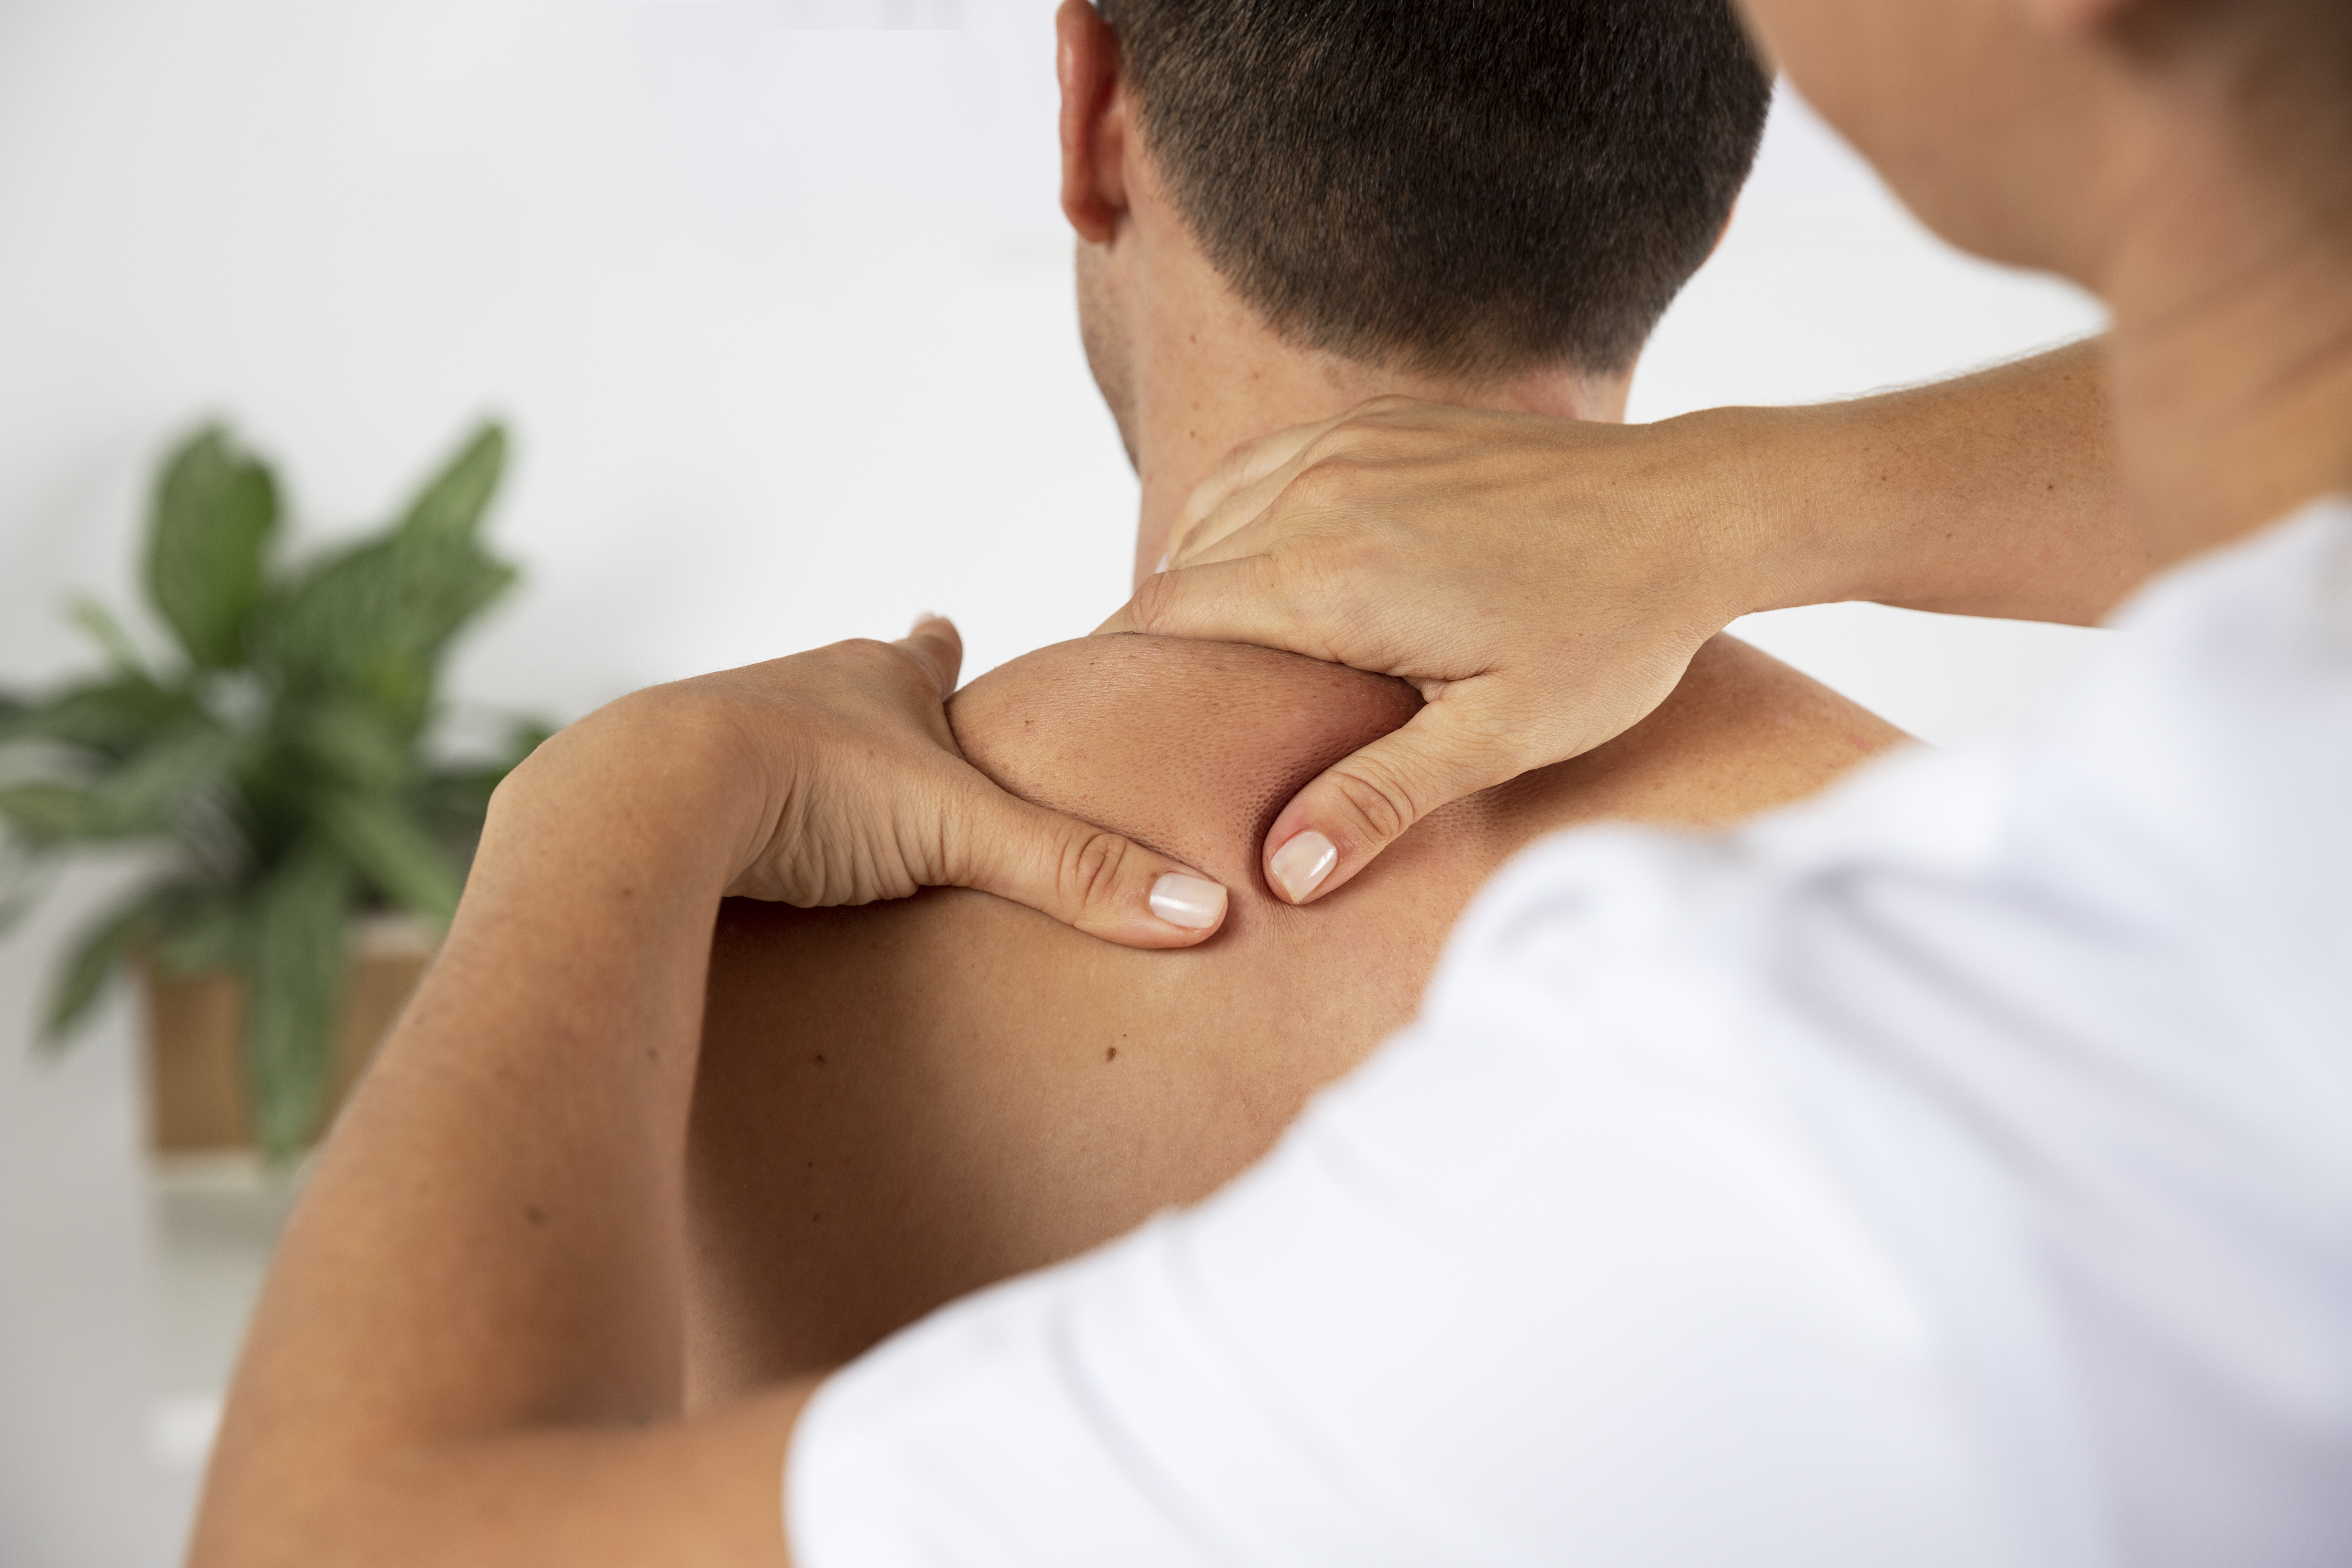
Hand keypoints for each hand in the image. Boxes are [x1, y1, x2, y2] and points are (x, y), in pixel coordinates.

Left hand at [513, 616, 1227, 947]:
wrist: (651, 797)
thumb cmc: (808, 786)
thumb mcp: (963, 830)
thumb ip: (1078, 872)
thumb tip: (1205, 913)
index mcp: (870, 681)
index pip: (922, 653)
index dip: (941, 648)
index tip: (945, 624)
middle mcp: (793, 693)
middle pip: (842, 689)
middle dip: (868, 709)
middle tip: (885, 727)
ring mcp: (718, 740)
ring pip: (770, 744)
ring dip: (794, 768)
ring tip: (808, 803)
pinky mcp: (661, 799)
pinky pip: (709, 808)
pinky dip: (729, 827)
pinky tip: (730, 865)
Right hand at [1097, 397, 1762, 904]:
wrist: (1694, 508)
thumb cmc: (1608, 632)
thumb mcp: (1500, 737)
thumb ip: (1379, 797)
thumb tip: (1282, 874)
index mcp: (1329, 579)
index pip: (1170, 621)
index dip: (1131, 675)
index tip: (1117, 726)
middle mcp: (1319, 496)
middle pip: (1183, 570)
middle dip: (1161, 639)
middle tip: (1159, 711)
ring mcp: (1348, 445)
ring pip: (1215, 513)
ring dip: (1201, 576)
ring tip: (1212, 654)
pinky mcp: (1381, 422)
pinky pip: (1267, 465)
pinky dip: (1243, 516)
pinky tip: (1265, 567)